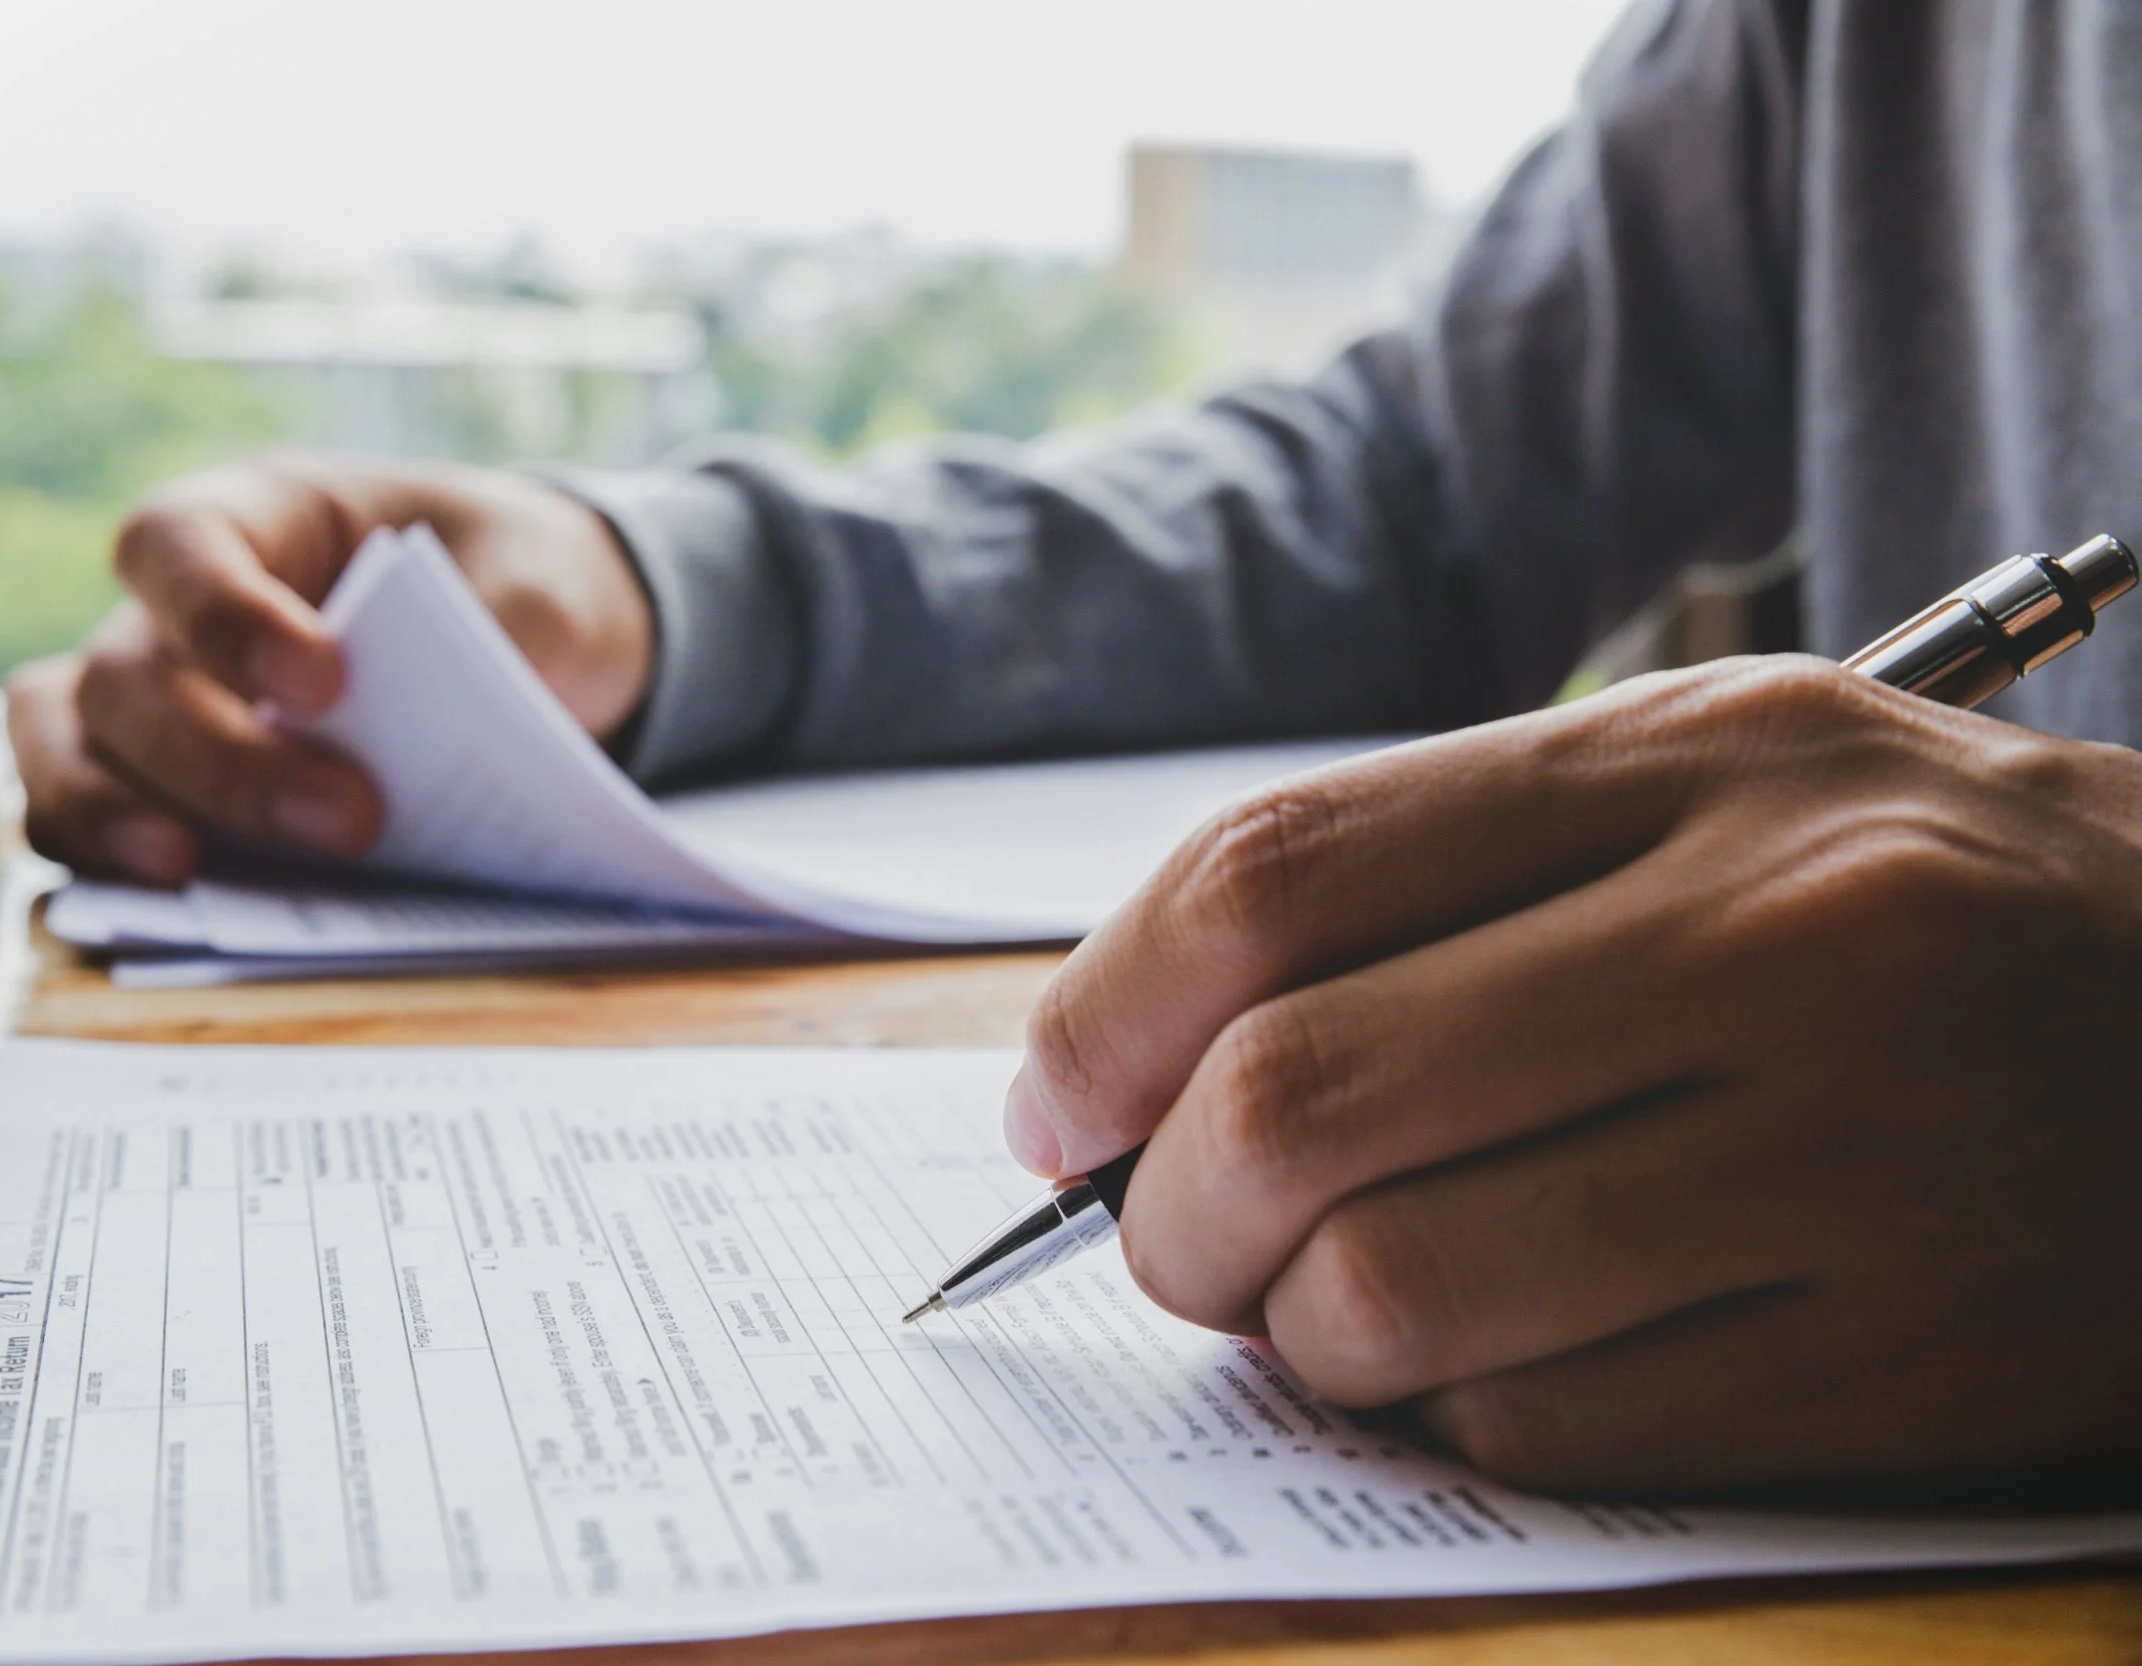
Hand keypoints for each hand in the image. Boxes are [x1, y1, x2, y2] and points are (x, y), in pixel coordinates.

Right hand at [6, 455, 653, 883]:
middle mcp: (175, 607)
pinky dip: (109, 860)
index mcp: (262, 513)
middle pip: (127, 674)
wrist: (528, 633)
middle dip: (226, 759)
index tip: (325, 683)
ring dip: (116, 814)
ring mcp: (155, 699)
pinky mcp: (163, 787)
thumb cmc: (513, 582)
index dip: (225, 616)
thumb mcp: (546, 584)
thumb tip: (464, 724)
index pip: (179, 544)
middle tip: (352, 821)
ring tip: (190, 872)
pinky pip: (82, 818)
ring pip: (65, 747)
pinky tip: (177, 904)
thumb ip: (512, 635)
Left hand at [1008, 657, 2141, 1492]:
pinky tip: (1498, 1361)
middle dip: (1162, 1211)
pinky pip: (1546, 1430)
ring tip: (1335, 1302)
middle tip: (1169, 1238)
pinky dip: (1454, 1419)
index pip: (1273, 874)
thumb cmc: (1919, 903)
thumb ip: (1429, 888)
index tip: (1058, 1106)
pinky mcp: (1911, 1358)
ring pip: (1396, 1293)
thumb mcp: (1705, 789)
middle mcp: (1779, 936)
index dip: (1098, 1012)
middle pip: (1298, 1094)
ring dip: (1298, 1333)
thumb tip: (1125, 1068)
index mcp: (1691, 759)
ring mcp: (1858, 1156)